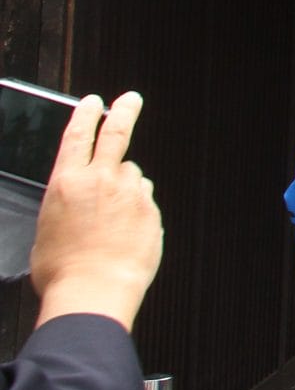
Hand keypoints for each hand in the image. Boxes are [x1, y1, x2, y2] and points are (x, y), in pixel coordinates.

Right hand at [30, 92, 161, 329]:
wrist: (95, 290)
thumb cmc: (63, 270)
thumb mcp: (48, 228)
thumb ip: (67, 203)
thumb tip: (79, 199)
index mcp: (68, 182)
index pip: (78, 135)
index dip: (85, 114)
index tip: (92, 102)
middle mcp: (103, 180)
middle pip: (117, 132)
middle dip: (124, 110)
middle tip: (130, 99)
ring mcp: (131, 193)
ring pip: (132, 177)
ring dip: (125, 188)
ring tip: (111, 222)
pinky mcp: (152, 210)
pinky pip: (144, 202)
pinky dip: (136, 211)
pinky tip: (124, 234)